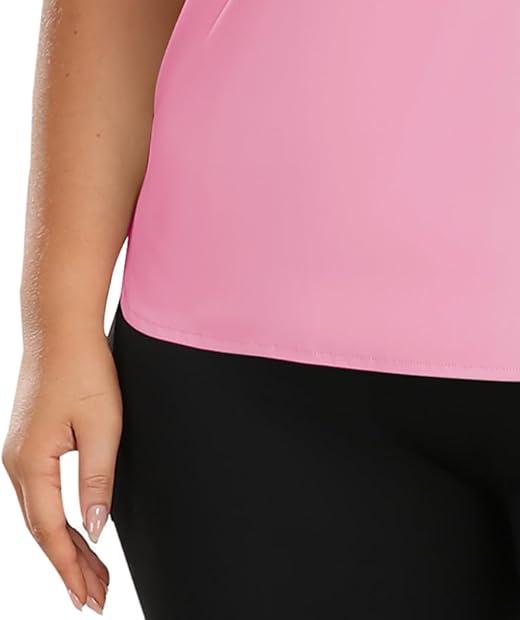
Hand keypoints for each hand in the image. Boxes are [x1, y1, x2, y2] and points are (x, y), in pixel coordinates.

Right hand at [3, 324, 118, 612]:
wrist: (59, 326)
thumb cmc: (84, 368)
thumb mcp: (103, 424)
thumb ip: (98, 478)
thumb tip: (96, 528)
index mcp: (30, 463)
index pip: (51, 531)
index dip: (71, 567)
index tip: (87, 599)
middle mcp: (16, 464)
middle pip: (42, 531)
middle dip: (69, 567)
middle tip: (95, 599)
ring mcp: (18, 454)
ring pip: (40, 515)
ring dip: (65, 546)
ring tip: (94, 575)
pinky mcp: (27, 443)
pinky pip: (40, 495)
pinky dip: (59, 520)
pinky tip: (76, 531)